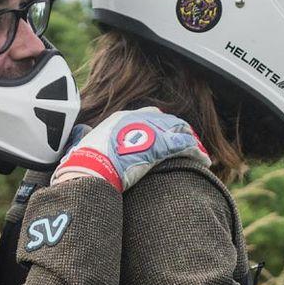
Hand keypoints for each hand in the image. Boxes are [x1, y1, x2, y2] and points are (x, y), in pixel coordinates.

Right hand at [51, 109, 208, 190]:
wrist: (89, 170)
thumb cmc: (83, 163)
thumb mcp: (84, 144)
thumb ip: (86, 138)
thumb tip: (79, 137)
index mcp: (121, 117)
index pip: (148, 114)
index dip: (161, 125)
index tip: (167, 136)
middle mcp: (137, 118)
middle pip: (167, 120)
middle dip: (180, 132)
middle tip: (190, 144)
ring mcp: (150, 129)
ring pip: (179, 130)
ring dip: (191, 142)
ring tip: (200, 154)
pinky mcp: (159, 144)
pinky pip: (184, 144)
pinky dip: (196, 152)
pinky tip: (204, 160)